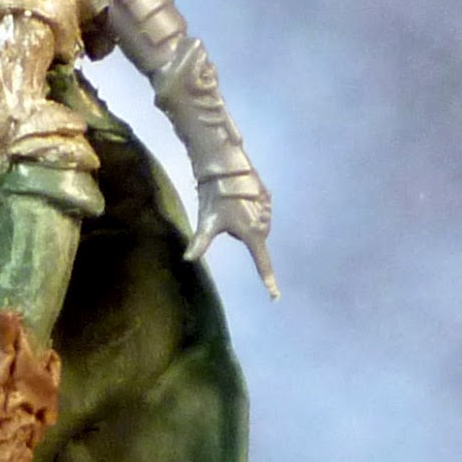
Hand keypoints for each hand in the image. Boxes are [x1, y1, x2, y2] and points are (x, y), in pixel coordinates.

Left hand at [186, 177, 279, 297]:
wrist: (226, 166)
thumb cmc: (216, 197)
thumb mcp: (207, 222)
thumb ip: (200, 243)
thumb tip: (188, 258)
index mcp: (253, 234)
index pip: (261, 263)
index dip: (267, 280)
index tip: (274, 295)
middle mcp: (265, 223)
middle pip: (252, 239)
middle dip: (239, 232)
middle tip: (225, 216)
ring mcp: (268, 209)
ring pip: (253, 224)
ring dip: (243, 218)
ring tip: (230, 203)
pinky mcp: (266, 197)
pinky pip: (257, 210)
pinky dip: (248, 207)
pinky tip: (237, 196)